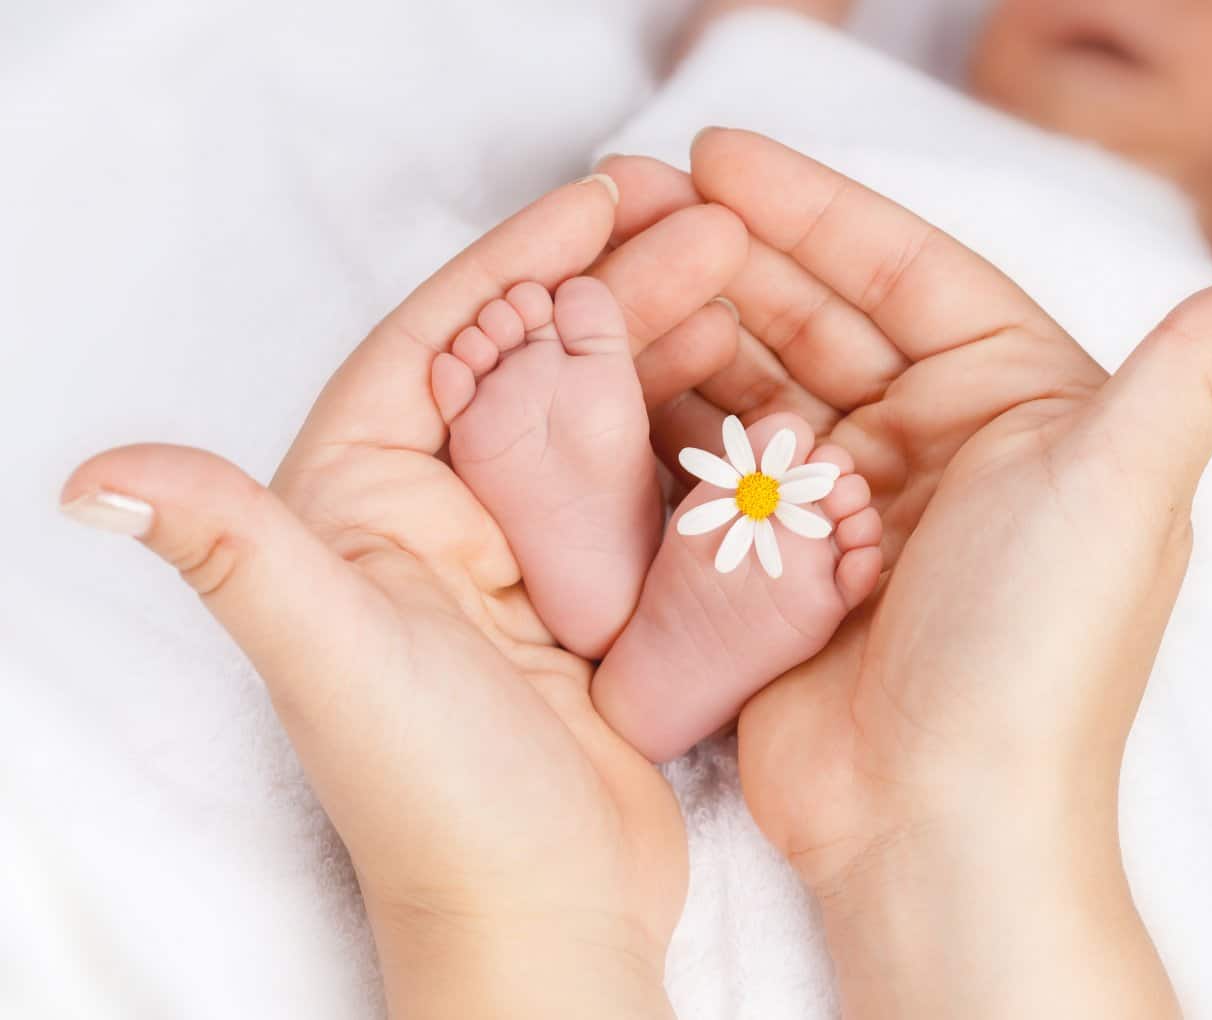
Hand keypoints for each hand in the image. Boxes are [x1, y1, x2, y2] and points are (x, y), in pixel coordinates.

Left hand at [60, 176, 747, 1017]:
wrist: (546, 919)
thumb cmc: (433, 803)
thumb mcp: (330, 658)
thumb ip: (234, 550)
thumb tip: (93, 472)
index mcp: (360, 507)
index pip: (437, 346)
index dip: (518, 259)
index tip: (607, 197)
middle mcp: (439, 517)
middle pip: (533, 363)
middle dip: (618, 285)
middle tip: (712, 228)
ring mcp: (527, 554)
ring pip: (596, 413)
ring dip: (665, 344)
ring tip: (746, 282)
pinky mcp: (600, 592)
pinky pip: (648, 482)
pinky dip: (698, 429)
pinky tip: (756, 386)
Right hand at [605, 131, 1211, 1017]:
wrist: (939, 825)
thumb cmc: (1036, 656)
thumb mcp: (1123, 490)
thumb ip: (1193, 373)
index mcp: (1022, 406)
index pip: (905, 272)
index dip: (814, 208)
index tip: (720, 155)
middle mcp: (939, 447)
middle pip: (819, 320)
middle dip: (733, 261)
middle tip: (636, 205)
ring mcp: (853, 507)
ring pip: (760, 386)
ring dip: (690, 330)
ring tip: (610, 277)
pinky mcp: (786, 565)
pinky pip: (719, 466)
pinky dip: (670, 421)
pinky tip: (613, 374)